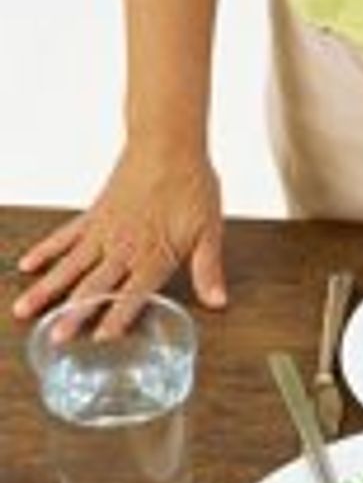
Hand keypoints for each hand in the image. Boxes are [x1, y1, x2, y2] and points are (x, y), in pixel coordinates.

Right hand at [12, 145, 226, 338]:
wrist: (169, 143)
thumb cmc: (191, 184)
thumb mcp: (209, 230)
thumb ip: (208, 268)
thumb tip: (218, 302)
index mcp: (154, 255)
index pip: (133, 294)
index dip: (117, 317)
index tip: (99, 339)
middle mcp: (124, 247)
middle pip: (95, 286)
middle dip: (74, 313)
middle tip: (54, 337)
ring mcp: (104, 231)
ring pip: (71, 266)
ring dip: (48, 289)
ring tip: (24, 310)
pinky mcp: (94, 214)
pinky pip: (65, 236)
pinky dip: (46, 250)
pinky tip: (28, 265)